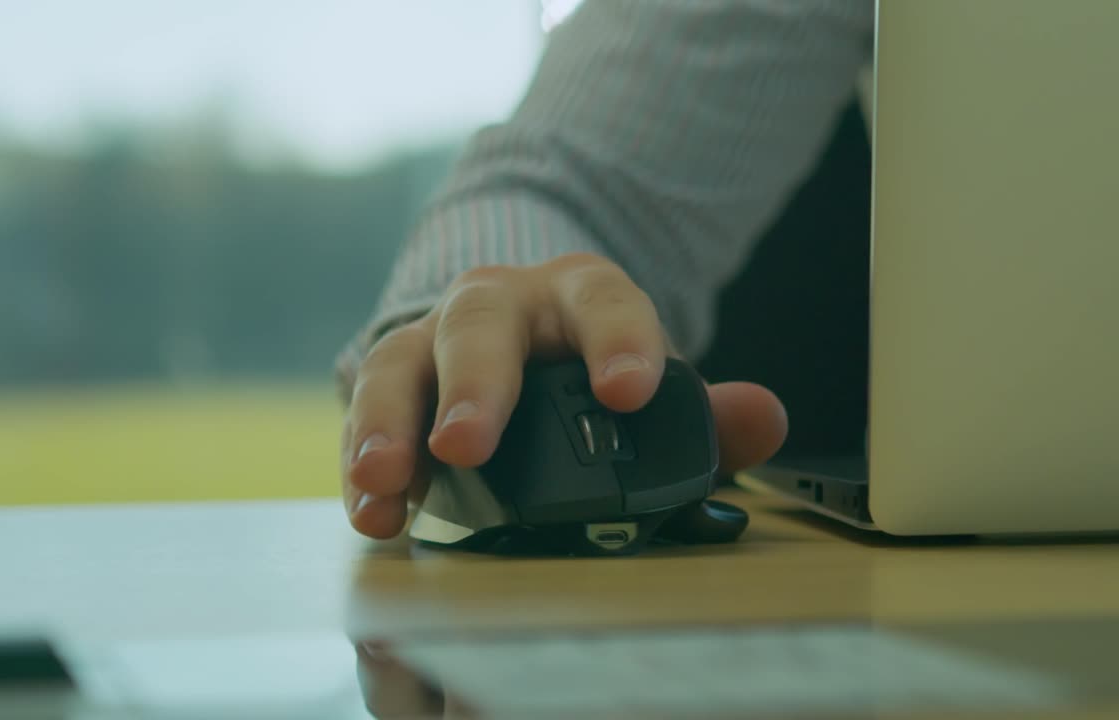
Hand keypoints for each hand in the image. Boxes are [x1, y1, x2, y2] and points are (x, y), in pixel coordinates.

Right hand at [341, 252, 786, 537]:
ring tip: (385, 480)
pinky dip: (362, 462)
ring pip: (400, 363)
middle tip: (466, 442)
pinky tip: (372, 512)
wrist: (514, 343)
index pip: (604, 299)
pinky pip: (366, 414)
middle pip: (479, 323)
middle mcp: (499, 305)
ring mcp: (435, 341)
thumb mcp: (645, 384)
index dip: (617, 340)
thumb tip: (763, 418)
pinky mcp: (392, 385)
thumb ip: (704, 413)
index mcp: (577, 296)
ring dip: (388, 423)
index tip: (627, 393)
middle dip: (473, 383)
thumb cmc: (587, 373)